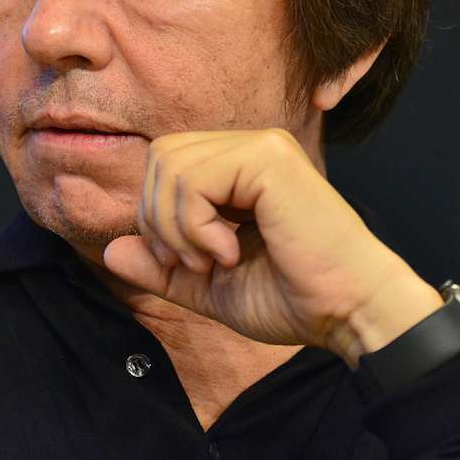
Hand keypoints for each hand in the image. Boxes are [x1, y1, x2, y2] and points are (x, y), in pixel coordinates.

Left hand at [101, 129, 442, 367]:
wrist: (349, 312)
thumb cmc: (294, 299)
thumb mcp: (211, 287)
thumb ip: (162, 268)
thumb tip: (110, 249)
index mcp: (239, 169)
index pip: (164, 166)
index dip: (156, 217)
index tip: (186, 264)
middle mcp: (250, 147)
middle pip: (159, 157)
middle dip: (159, 218)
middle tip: (197, 262)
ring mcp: (261, 148)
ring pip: (169, 164)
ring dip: (177, 226)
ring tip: (217, 258)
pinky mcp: (267, 160)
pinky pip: (193, 178)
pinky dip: (195, 225)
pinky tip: (231, 250)